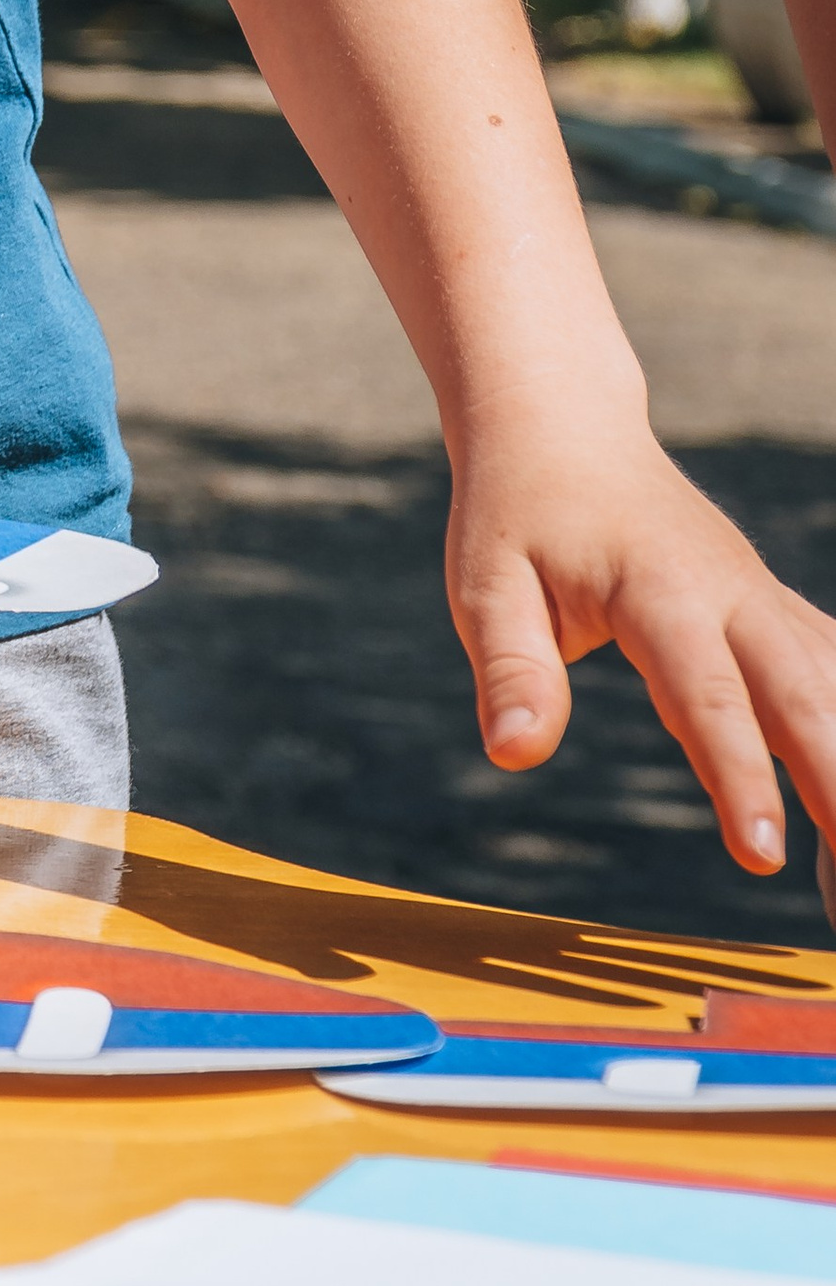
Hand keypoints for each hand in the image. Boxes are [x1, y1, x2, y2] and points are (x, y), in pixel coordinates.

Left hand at [448, 409, 835, 871]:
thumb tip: (514, 753)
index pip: (708, 694)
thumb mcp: (485, 583)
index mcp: (659, 587)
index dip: (738, 776)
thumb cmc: (517, 513)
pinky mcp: (772, 610)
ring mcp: (761, 598)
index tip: (762, 859)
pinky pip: (834, 673)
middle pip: (806, 695)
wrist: (564, 427)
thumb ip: (509, 667)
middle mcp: (732, 591)